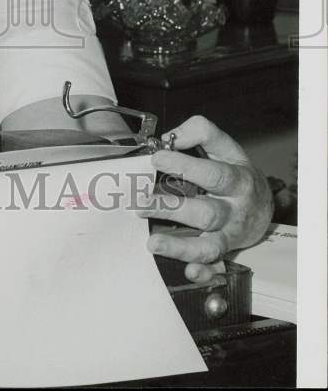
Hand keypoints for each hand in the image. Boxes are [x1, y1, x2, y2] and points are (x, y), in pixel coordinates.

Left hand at [138, 115, 273, 284]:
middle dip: (172, 209)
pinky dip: (203, 273)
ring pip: (209, 246)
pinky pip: (215, 268)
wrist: (265, 204)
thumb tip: (169, 137)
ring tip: (152, 242)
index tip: (157, 158)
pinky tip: (188, 272)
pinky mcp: (226, 253)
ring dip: (180, 246)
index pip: (213, 174)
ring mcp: (230, 235)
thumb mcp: (225, 147)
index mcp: (237, 180)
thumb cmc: (237, 172)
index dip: (185, 166)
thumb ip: (200, 133)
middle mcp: (235, 210)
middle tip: (140, 202)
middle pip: (206, 213)